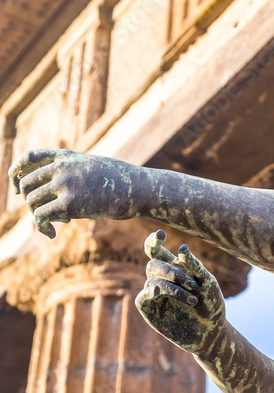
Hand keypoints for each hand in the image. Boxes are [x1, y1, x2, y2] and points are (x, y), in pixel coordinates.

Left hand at [8, 148, 142, 237]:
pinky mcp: (70, 204)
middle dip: (29, 201)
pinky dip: (41, 228)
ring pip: (31, 202)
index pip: (28, 158)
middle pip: (26, 183)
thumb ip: (73, 173)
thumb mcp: (93, 168)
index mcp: (65, 157)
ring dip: (37, 217)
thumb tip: (60, 193)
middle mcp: (61, 168)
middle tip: (42, 214)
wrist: (138, 189)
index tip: (17, 187)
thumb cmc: (120, 183)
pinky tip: (51, 234)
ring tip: (51, 226)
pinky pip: (41, 217)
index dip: (16, 172)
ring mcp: (65, 185)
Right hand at [135, 230, 225, 353]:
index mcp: (174, 269)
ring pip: (152, 281)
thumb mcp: (207, 283)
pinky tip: (157, 292)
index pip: (156, 251)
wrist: (212, 332)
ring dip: (173, 288)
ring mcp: (154, 296)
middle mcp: (162, 280)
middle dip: (171, 271)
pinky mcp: (150, 311)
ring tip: (193, 300)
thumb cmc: (211, 306)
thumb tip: (182, 248)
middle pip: (153, 265)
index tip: (161, 234)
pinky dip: (149, 292)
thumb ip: (195, 267)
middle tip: (192, 284)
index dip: (154, 241)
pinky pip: (142, 297)